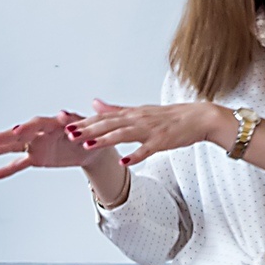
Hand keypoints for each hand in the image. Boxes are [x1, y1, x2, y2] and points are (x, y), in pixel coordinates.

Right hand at [0, 112, 92, 179]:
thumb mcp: (85, 127)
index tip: (17, 131)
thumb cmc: (89, 133)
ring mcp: (36, 145)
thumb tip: (63, 114)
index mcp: (53, 122)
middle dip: (6, 136)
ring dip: (0, 149)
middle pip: (21, 134)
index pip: (37, 124)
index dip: (27, 128)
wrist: (92, 147)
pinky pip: (18, 164)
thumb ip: (73, 121)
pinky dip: (5, 169)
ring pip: (15, 147)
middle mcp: (41, 132)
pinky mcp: (36, 158)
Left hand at [68, 100, 235, 166]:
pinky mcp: (161, 141)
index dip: (84, 121)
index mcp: (131, 113)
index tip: (66, 125)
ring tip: (87, 145)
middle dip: (88, 129)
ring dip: (105, 140)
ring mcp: (149, 130)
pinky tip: (124, 161)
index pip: (103, 117)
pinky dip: (135, 156)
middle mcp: (137, 119)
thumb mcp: (139, 110)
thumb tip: (94, 103)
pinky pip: (146, 149)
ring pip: (123, 135)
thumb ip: (116, 109)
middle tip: (69, 134)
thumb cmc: (169, 116)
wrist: (198, 117)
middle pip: (109, 124)